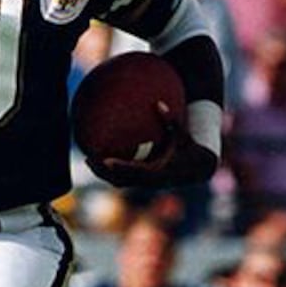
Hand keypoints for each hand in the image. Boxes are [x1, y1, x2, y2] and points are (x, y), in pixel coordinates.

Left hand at [87, 103, 217, 187]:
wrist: (197, 168)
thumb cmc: (190, 149)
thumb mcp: (182, 135)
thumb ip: (171, 120)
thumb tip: (159, 103)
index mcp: (157, 170)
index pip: (134, 171)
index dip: (119, 167)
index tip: (105, 160)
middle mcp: (149, 180)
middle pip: (120, 180)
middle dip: (103, 172)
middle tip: (88, 159)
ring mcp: (145, 183)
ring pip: (119, 182)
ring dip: (104, 174)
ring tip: (89, 161)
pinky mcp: (143, 182)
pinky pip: (124, 178)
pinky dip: (112, 172)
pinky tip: (102, 159)